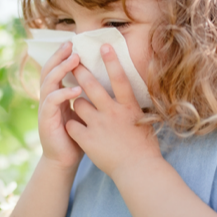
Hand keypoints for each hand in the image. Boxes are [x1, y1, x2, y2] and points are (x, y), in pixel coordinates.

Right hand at [37, 41, 84, 170]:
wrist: (66, 160)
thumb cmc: (78, 135)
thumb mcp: (84, 111)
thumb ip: (88, 96)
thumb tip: (107, 79)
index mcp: (57, 94)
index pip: (57, 69)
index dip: (63, 56)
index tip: (74, 42)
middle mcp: (48, 98)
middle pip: (49, 70)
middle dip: (59, 56)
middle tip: (71, 44)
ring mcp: (45, 109)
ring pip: (48, 82)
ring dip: (61, 69)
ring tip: (74, 60)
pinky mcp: (46, 121)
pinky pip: (51, 102)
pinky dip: (63, 94)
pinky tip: (75, 89)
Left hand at [65, 44, 162, 178]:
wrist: (138, 170)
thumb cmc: (144, 147)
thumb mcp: (144, 120)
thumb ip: (133, 106)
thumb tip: (129, 94)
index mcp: (129, 107)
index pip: (120, 79)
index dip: (112, 61)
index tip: (103, 46)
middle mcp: (113, 112)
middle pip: (92, 86)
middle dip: (80, 71)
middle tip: (73, 62)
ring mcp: (99, 125)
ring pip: (78, 104)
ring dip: (77, 103)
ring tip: (80, 107)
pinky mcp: (88, 139)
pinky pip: (72, 125)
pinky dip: (72, 125)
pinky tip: (74, 128)